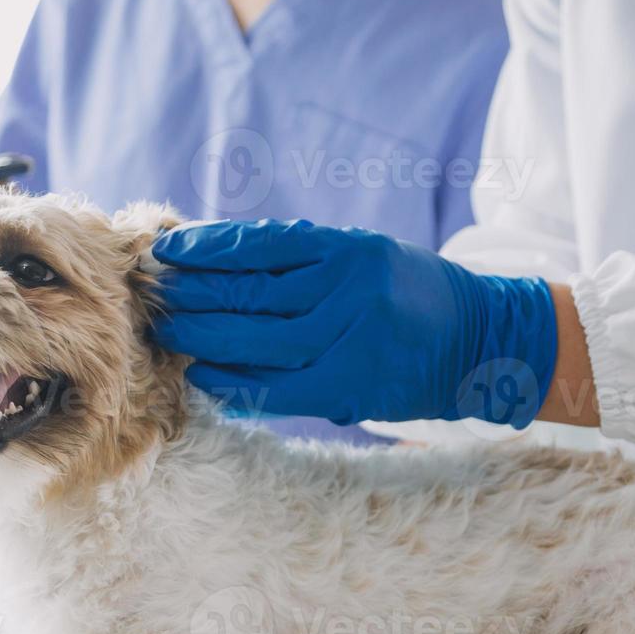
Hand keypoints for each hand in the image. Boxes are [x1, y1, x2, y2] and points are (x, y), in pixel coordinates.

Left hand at [150, 220, 558, 426]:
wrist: (479, 341)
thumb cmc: (408, 294)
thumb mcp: (363, 256)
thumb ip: (302, 261)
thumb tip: (216, 263)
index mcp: (349, 251)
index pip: (262, 244)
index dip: (208, 246)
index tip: (168, 247)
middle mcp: (349, 292)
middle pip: (252, 293)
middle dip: (196, 293)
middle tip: (155, 291)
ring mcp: (351, 343)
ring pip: (258, 341)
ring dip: (206, 337)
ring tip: (171, 331)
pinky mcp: (350, 388)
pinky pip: (277, 388)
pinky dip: (236, 382)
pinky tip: (205, 374)